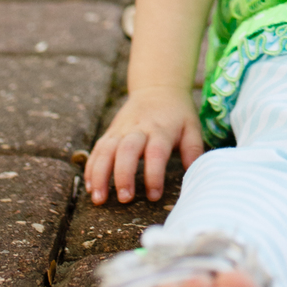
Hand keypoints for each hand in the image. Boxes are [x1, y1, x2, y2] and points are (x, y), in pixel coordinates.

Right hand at [86, 87, 203, 204]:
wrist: (158, 88)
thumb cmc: (178, 114)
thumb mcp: (192, 127)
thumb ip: (193, 149)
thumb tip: (195, 175)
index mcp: (162, 129)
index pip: (157, 152)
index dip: (154, 174)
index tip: (154, 196)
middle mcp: (139, 129)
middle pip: (127, 151)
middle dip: (123, 175)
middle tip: (124, 198)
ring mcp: (121, 130)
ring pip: (106, 151)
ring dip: (100, 175)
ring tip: (99, 199)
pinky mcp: (110, 133)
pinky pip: (97, 150)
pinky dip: (91, 168)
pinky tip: (90, 187)